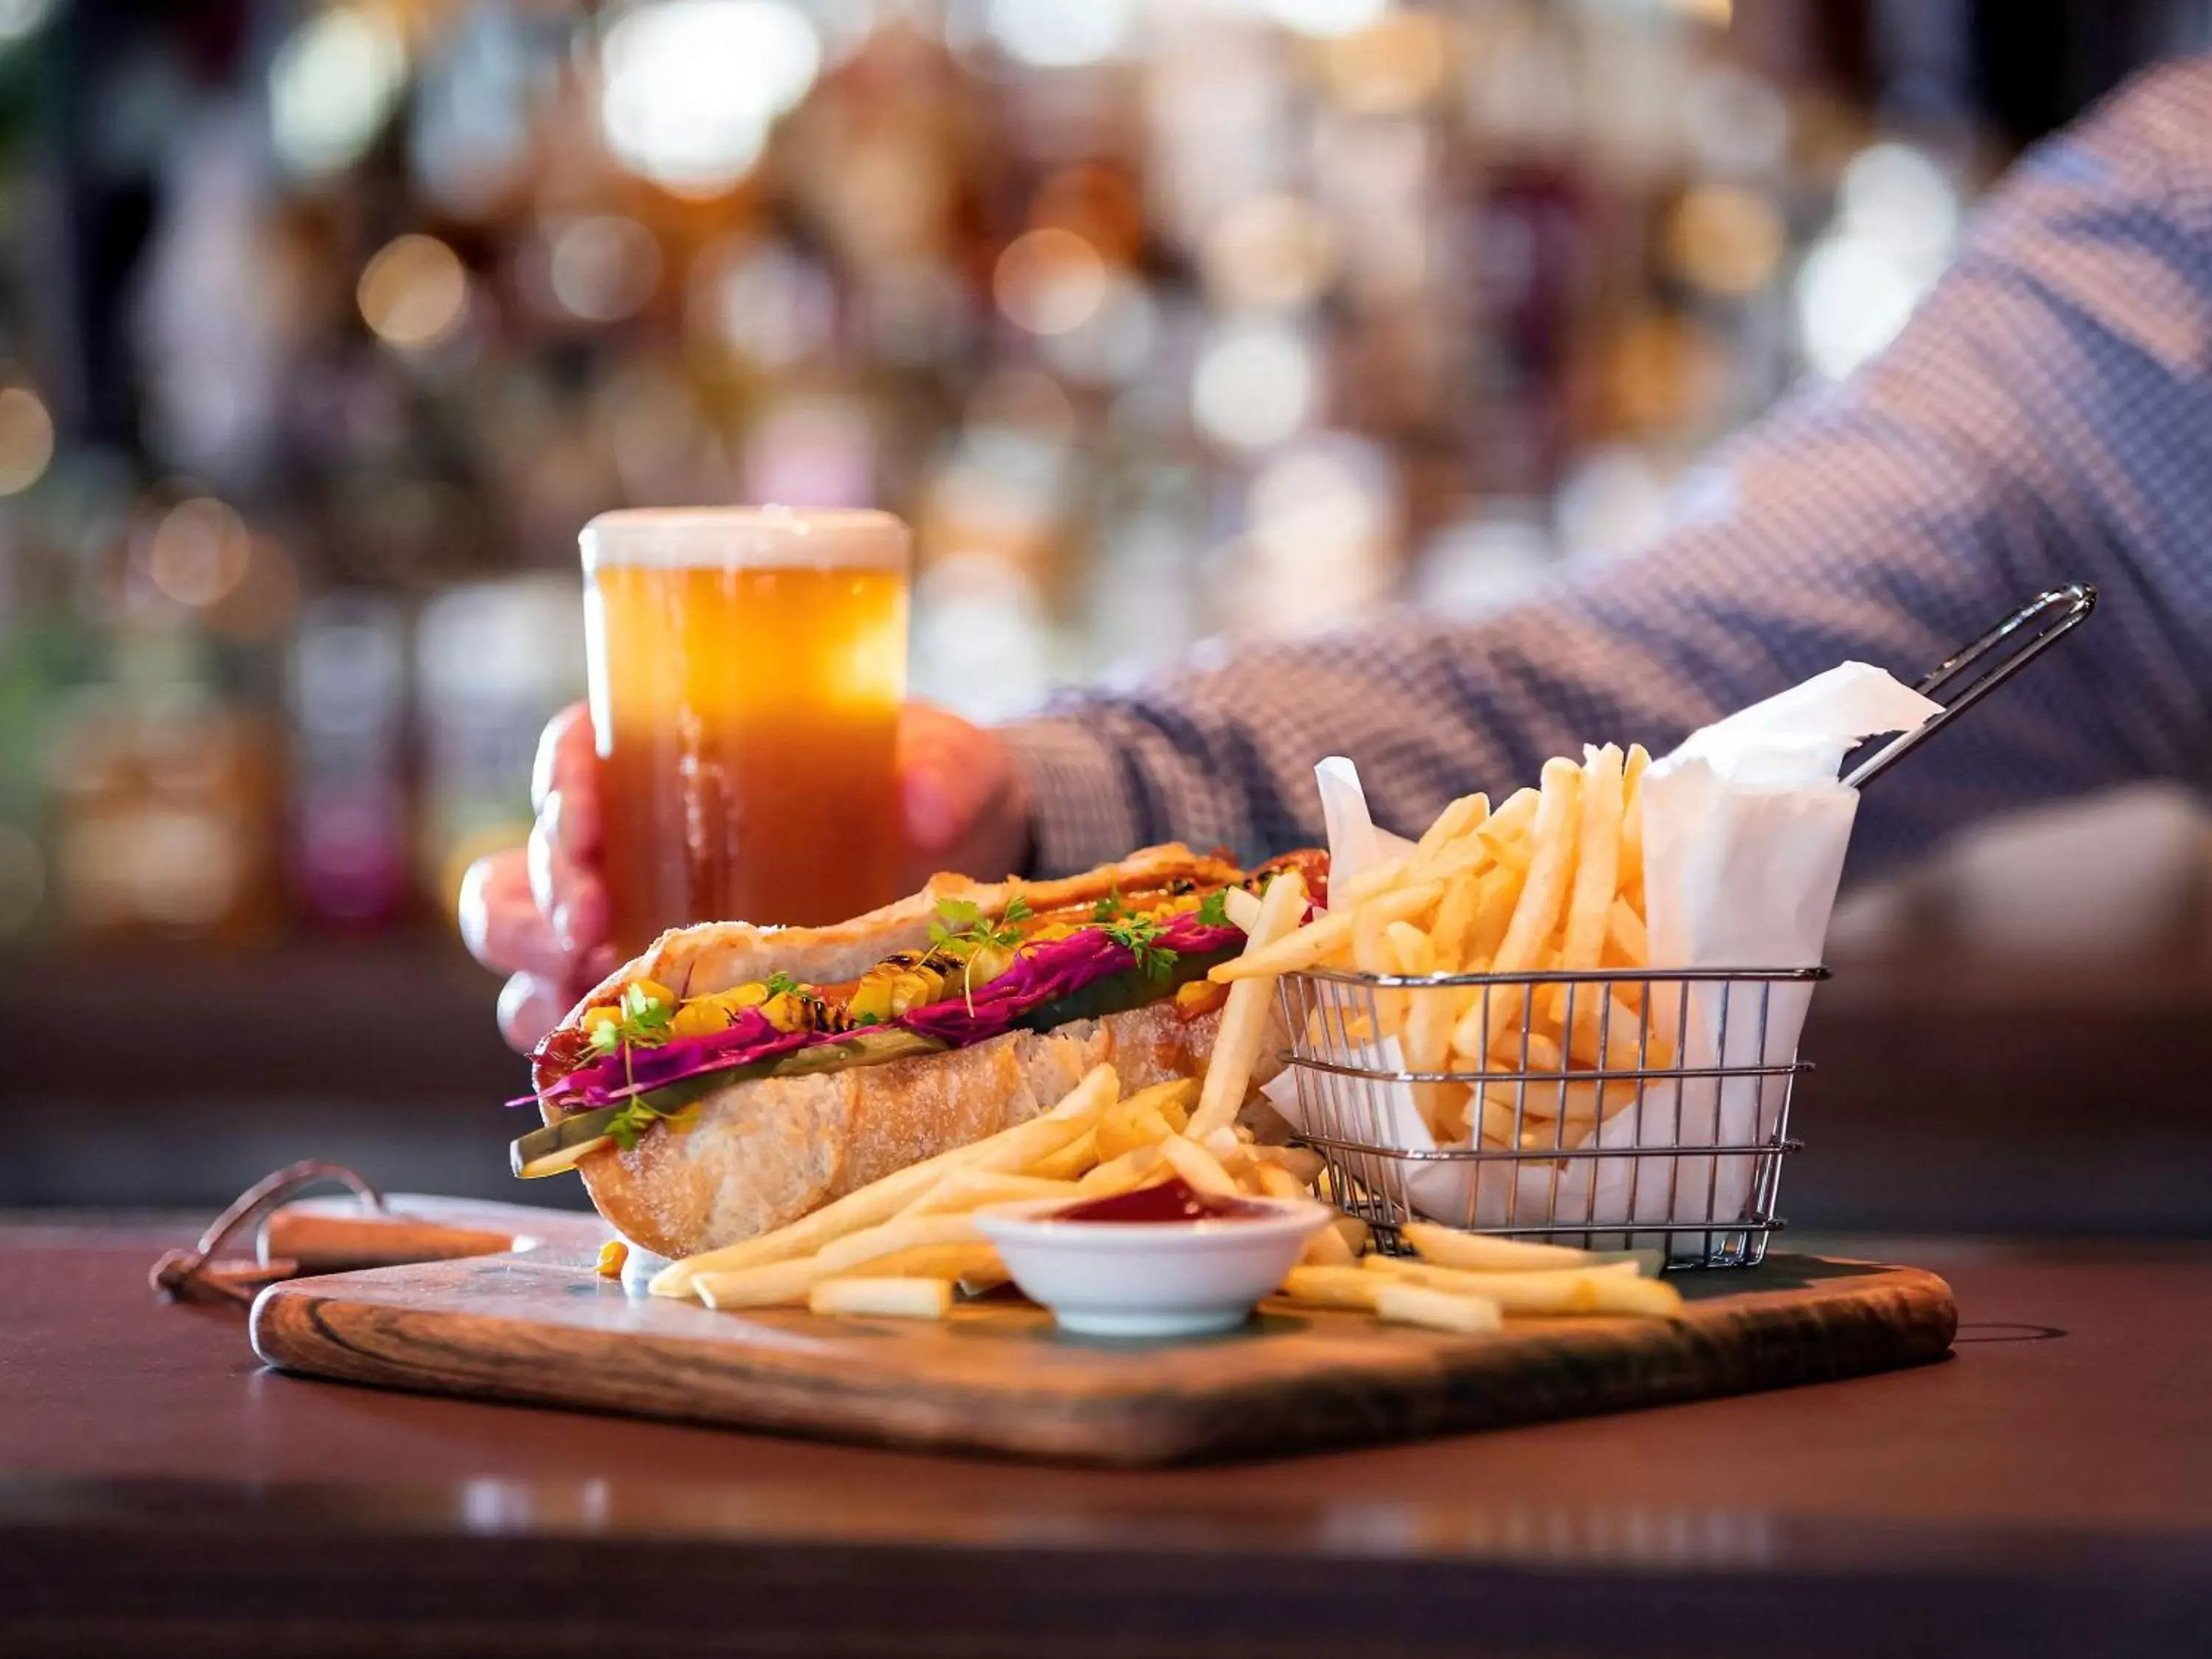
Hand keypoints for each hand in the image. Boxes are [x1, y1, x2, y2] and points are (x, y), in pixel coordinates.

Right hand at [459, 701, 1032, 1052]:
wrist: (964, 873)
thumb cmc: (930, 796)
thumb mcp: (948, 767)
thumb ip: (940, 770)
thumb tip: (922, 802)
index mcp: (675, 758)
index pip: (575, 754)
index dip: (558, 787)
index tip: (585, 824)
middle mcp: (634, 849)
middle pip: (521, 873)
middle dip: (530, 905)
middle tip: (586, 929)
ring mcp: (637, 936)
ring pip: (528, 962)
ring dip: (534, 982)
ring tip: (583, 1002)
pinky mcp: (663, 1010)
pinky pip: (584, 1037)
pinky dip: (577, 1052)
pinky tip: (610, 1063)